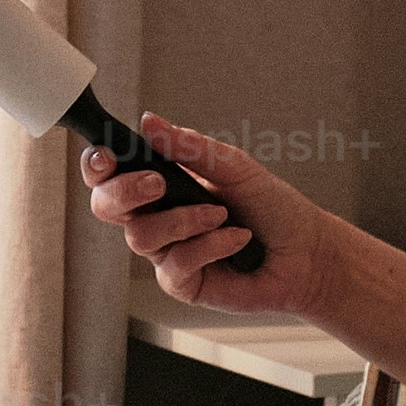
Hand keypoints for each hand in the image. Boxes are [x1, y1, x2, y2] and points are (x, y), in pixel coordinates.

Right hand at [82, 114, 310, 314]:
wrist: (307, 252)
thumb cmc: (272, 207)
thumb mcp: (233, 166)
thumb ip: (190, 147)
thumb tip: (149, 122)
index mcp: (162, 185)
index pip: (111, 175)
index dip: (98, 165)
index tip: (109, 156)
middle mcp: (157, 218)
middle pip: (106, 207)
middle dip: (126, 191)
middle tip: (159, 184)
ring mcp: (167, 253)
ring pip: (140, 236)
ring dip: (184, 220)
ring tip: (221, 215)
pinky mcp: (183, 284)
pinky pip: (174, 265)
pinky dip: (210, 246)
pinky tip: (236, 240)